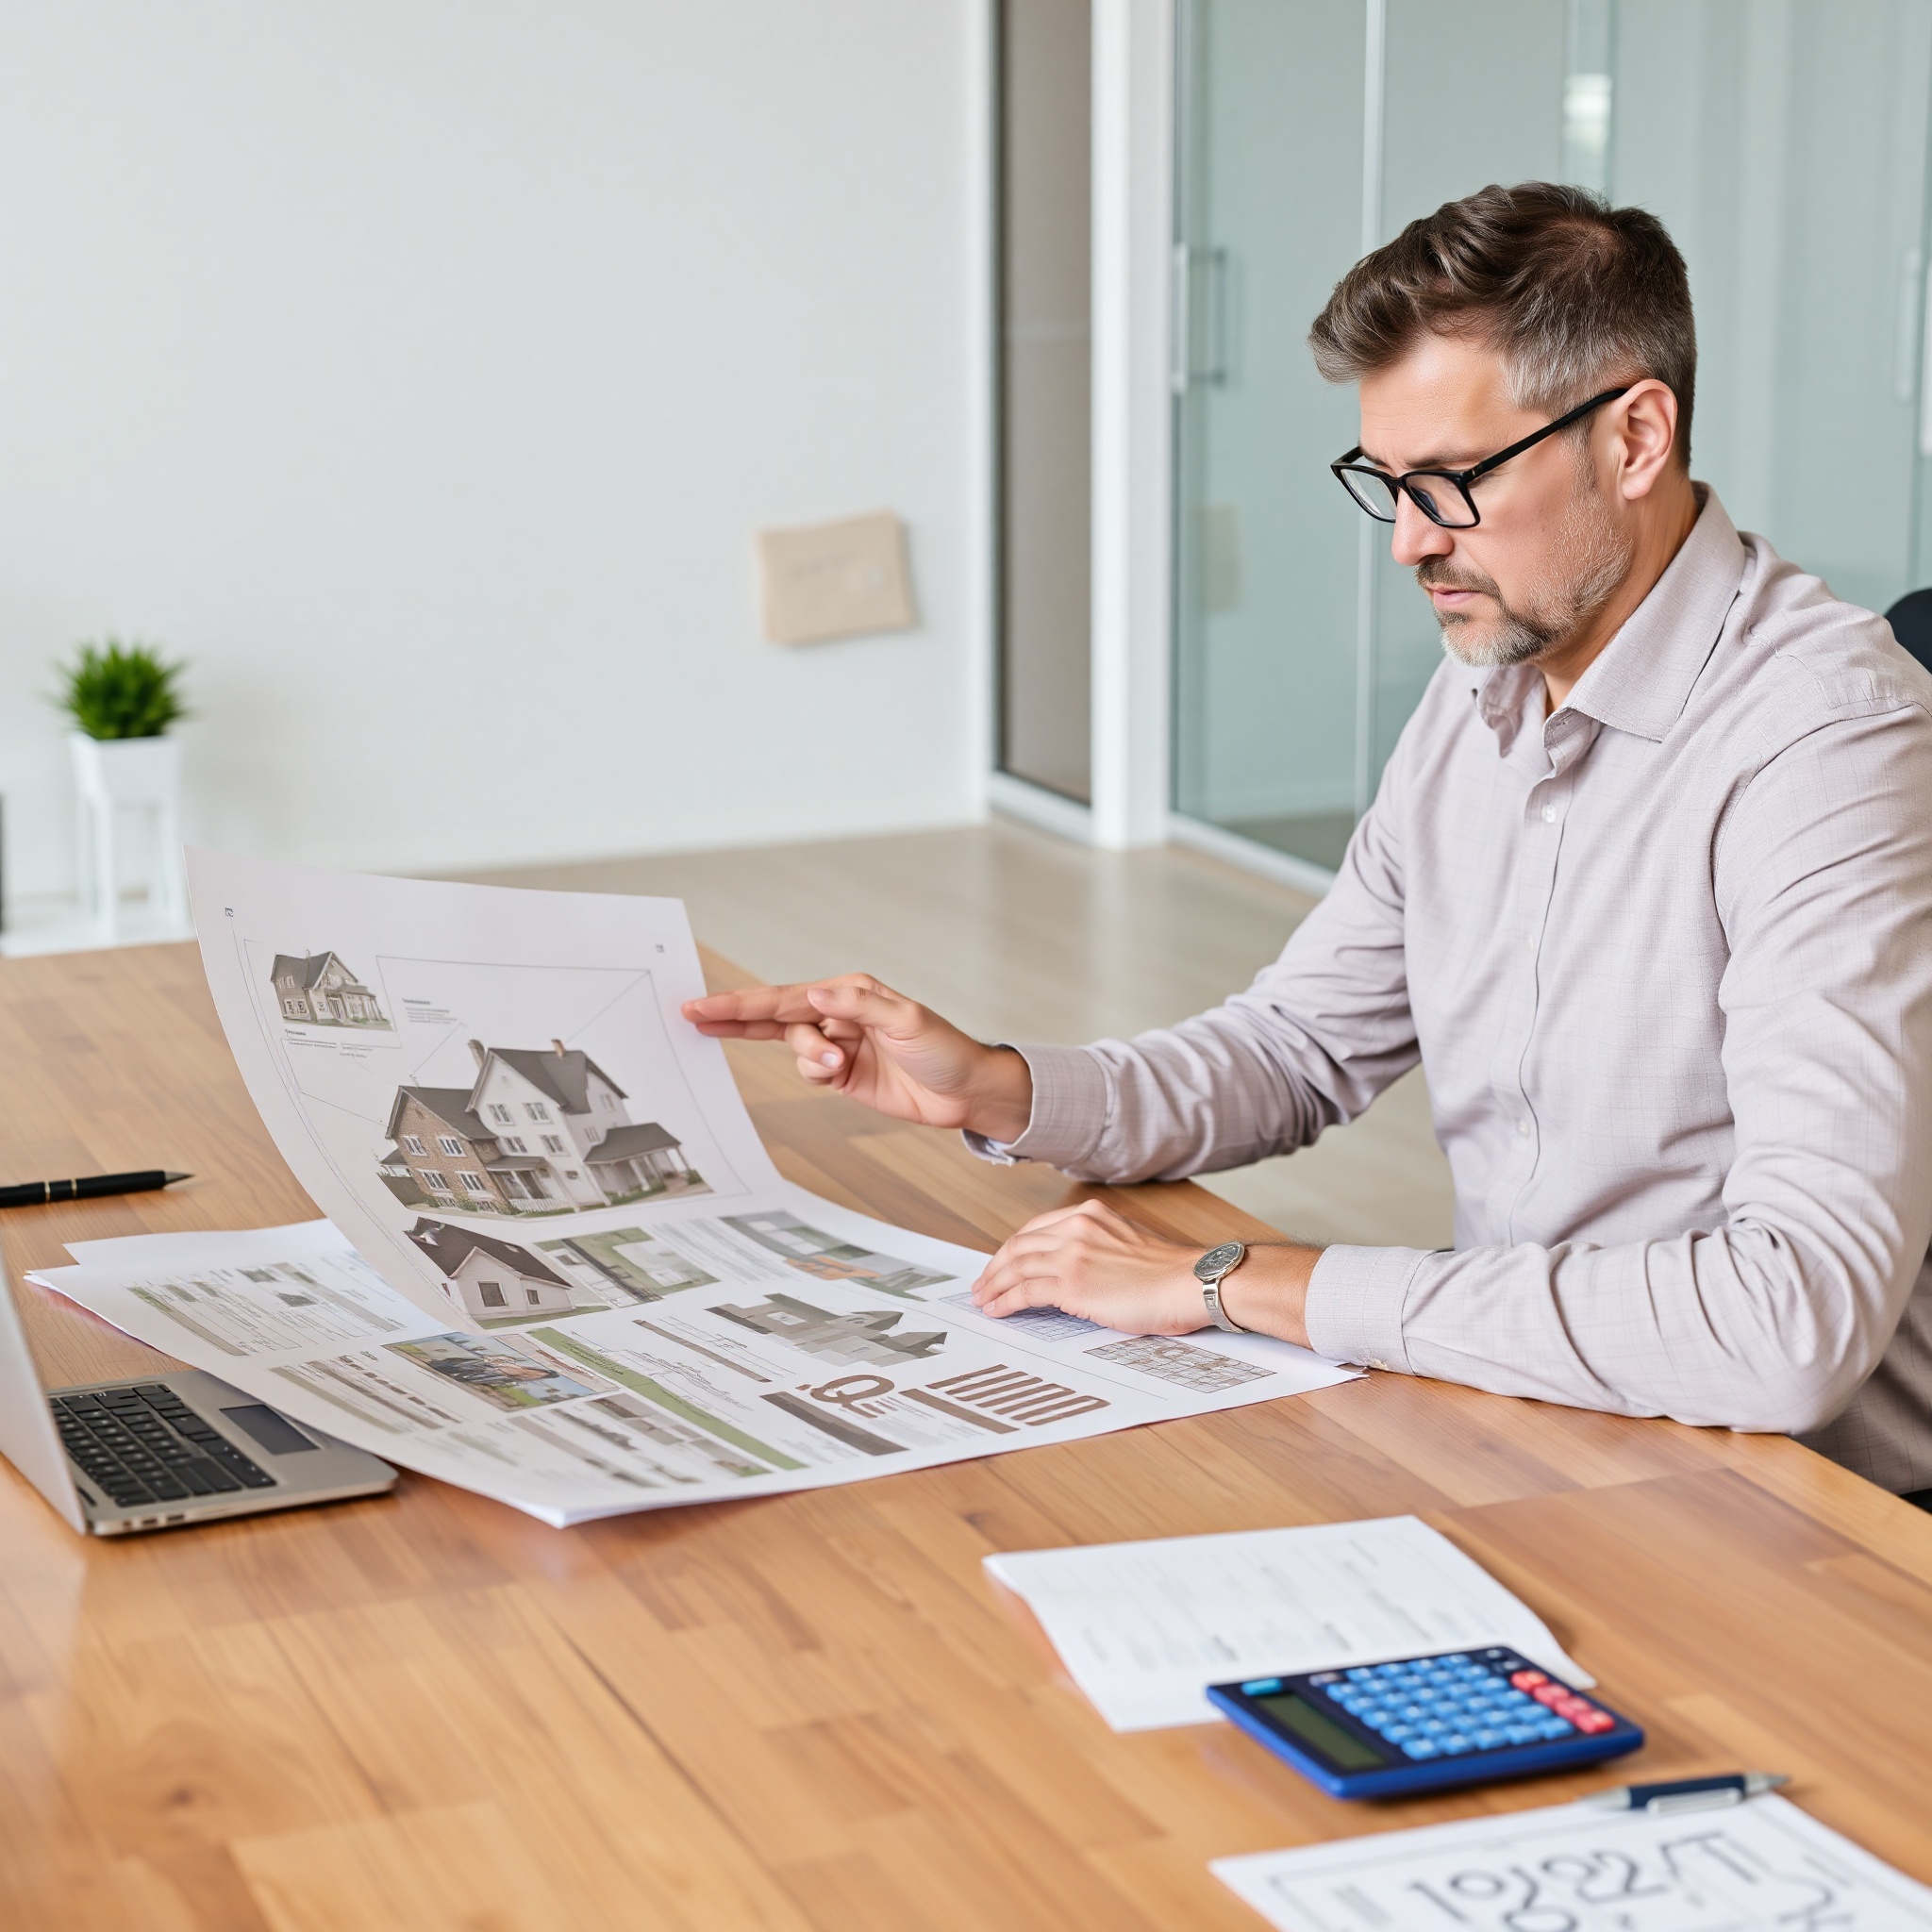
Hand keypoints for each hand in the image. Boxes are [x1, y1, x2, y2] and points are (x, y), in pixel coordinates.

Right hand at [682, 974, 1033, 1139]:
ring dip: (809, 1059)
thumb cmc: (944, 1049)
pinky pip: (810, 1073)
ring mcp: (838, 1044)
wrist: (965, 1092)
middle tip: (693, 1016)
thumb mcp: (906, 1022)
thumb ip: (857, 1007)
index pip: (785, 996)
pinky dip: (816, 1074)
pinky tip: (838, 1074)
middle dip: (736, 1017)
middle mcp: (838, 1014)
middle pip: (774, 1015)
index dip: (741, 1001)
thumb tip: (814, 994)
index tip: (703, 1004)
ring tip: (839, 1066)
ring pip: (794, 1049)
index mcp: (849, 991)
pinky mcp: (842, 1074)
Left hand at [970, 1199, 1318, 1344]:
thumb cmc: (1171, 1272)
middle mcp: (1076, 1228)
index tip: (1001, 1263)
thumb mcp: (1127, 1243)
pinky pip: (1025, 1292)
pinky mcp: (1072, 1284)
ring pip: (1016, 1268)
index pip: (1036, 1229)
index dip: (1012, 1248)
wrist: (1193, 1282)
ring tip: (983, 1300)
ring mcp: (1072, 1255)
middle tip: (982, 1284)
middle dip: (995, 1267)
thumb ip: (1098, 1246)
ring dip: (993, 1286)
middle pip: (1019, 1246)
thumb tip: (1077, 1269)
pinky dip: (1005, 1301)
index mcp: (1090, 1215)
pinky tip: (998, 1310)